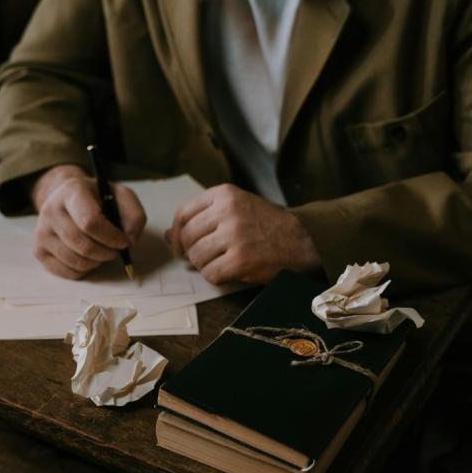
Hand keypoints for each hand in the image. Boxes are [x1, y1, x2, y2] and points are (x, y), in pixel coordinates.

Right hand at [31, 164, 146, 278]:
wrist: (66, 200)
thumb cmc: (98, 200)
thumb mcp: (121, 197)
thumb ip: (134, 215)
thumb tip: (130, 240)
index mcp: (72, 191)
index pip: (90, 222)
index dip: (111, 237)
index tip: (123, 241)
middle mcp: (51, 210)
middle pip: (84, 246)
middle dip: (107, 253)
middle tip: (115, 250)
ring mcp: (41, 232)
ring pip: (76, 262)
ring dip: (97, 262)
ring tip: (101, 251)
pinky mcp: (38, 250)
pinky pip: (67, 272)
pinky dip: (84, 270)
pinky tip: (87, 257)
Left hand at [165, 184, 320, 284]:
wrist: (302, 240)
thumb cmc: (265, 225)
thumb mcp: (235, 209)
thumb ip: (203, 218)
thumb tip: (170, 236)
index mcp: (224, 194)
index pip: (183, 214)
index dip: (177, 234)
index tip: (180, 246)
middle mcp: (227, 212)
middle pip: (188, 238)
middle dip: (192, 253)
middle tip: (205, 258)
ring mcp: (234, 236)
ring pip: (197, 258)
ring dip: (205, 266)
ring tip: (221, 263)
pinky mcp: (241, 260)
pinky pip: (211, 274)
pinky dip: (216, 278)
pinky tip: (230, 272)